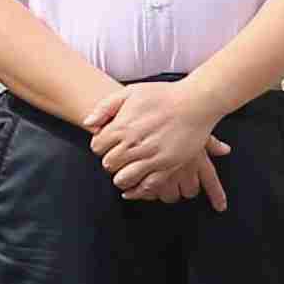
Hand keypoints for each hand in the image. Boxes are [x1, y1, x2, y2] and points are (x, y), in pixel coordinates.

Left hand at [93, 79, 230, 208]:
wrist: (195, 102)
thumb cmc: (164, 95)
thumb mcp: (130, 92)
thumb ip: (105, 107)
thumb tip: (88, 123)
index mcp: (123, 126)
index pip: (97, 147)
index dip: (100, 146)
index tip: (108, 144)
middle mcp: (135, 144)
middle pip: (109, 164)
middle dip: (111, 162)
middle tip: (118, 157)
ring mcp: (151, 157)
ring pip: (123, 179)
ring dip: (122, 178)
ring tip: (126, 171)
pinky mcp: (167, 167)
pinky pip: (146, 187)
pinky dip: (138, 191)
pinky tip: (135, 187)